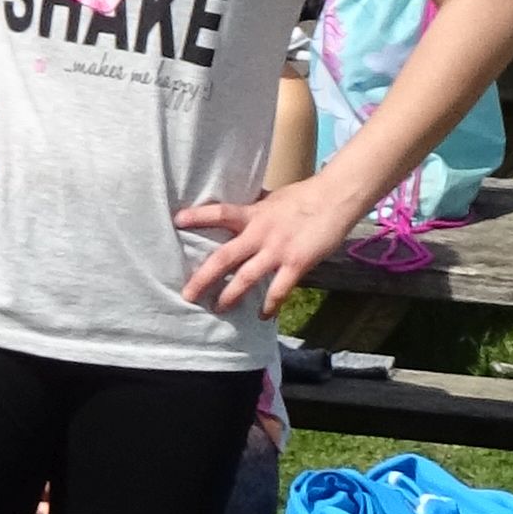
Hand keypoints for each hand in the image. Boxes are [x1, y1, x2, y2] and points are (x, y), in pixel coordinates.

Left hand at [177, 174, 386, 310]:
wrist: (336, 198)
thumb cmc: (304, 197)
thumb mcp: (272, 200)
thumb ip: (254, 211)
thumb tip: (236, 213)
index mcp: (253, 214)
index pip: (220, 213)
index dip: (198, 217)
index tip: (176, 221)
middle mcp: (260, 233)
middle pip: (224, 257)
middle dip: (203, 278)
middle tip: (187, 294)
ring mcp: (278, 250)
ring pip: (247, 277)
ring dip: (230, 295)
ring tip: (217, 308)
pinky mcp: (297, 263)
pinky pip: (279, 289)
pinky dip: (270, 304)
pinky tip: (263, 316)